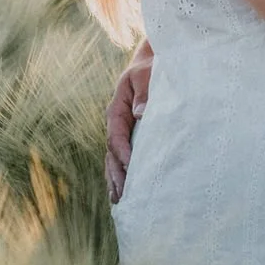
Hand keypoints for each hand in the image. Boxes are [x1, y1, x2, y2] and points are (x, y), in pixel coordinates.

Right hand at [104, 40, 152, 201]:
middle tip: (122, 196)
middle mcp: (116, 123)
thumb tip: (140, 114)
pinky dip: (122, 174)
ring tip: (119, 201)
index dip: (123, 153)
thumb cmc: (152, 67)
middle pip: (111, 153)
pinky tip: (124, 191)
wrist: (153, 63)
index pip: (117, 136)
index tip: (132, 169)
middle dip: (116, 175)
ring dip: (115, 179)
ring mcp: (122, 131)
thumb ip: (145, 92)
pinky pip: (122, 158)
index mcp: (117, 109)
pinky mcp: (131, 137)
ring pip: (114, 159)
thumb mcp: (147, 74)